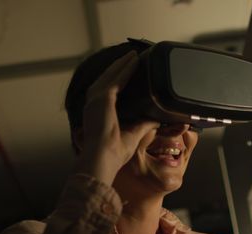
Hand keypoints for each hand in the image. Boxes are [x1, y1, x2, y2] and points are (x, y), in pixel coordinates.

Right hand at [75, 51, 159, 183]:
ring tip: (132, 56)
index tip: (128, 70)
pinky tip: (133, 62)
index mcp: (98, 112)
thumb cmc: (114, 153)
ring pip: (110, 76)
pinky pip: (115, 79)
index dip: (118, 78)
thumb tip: (157, 119)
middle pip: (107, 79)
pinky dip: (125, 70)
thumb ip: (145, 124)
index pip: (108, 90)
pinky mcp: (101, 99)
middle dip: (119, 67)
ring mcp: (95, 100)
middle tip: (131, 57)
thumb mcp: (134, 134)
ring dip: (122, 65)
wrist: (104, 159)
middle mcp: (94, 104)